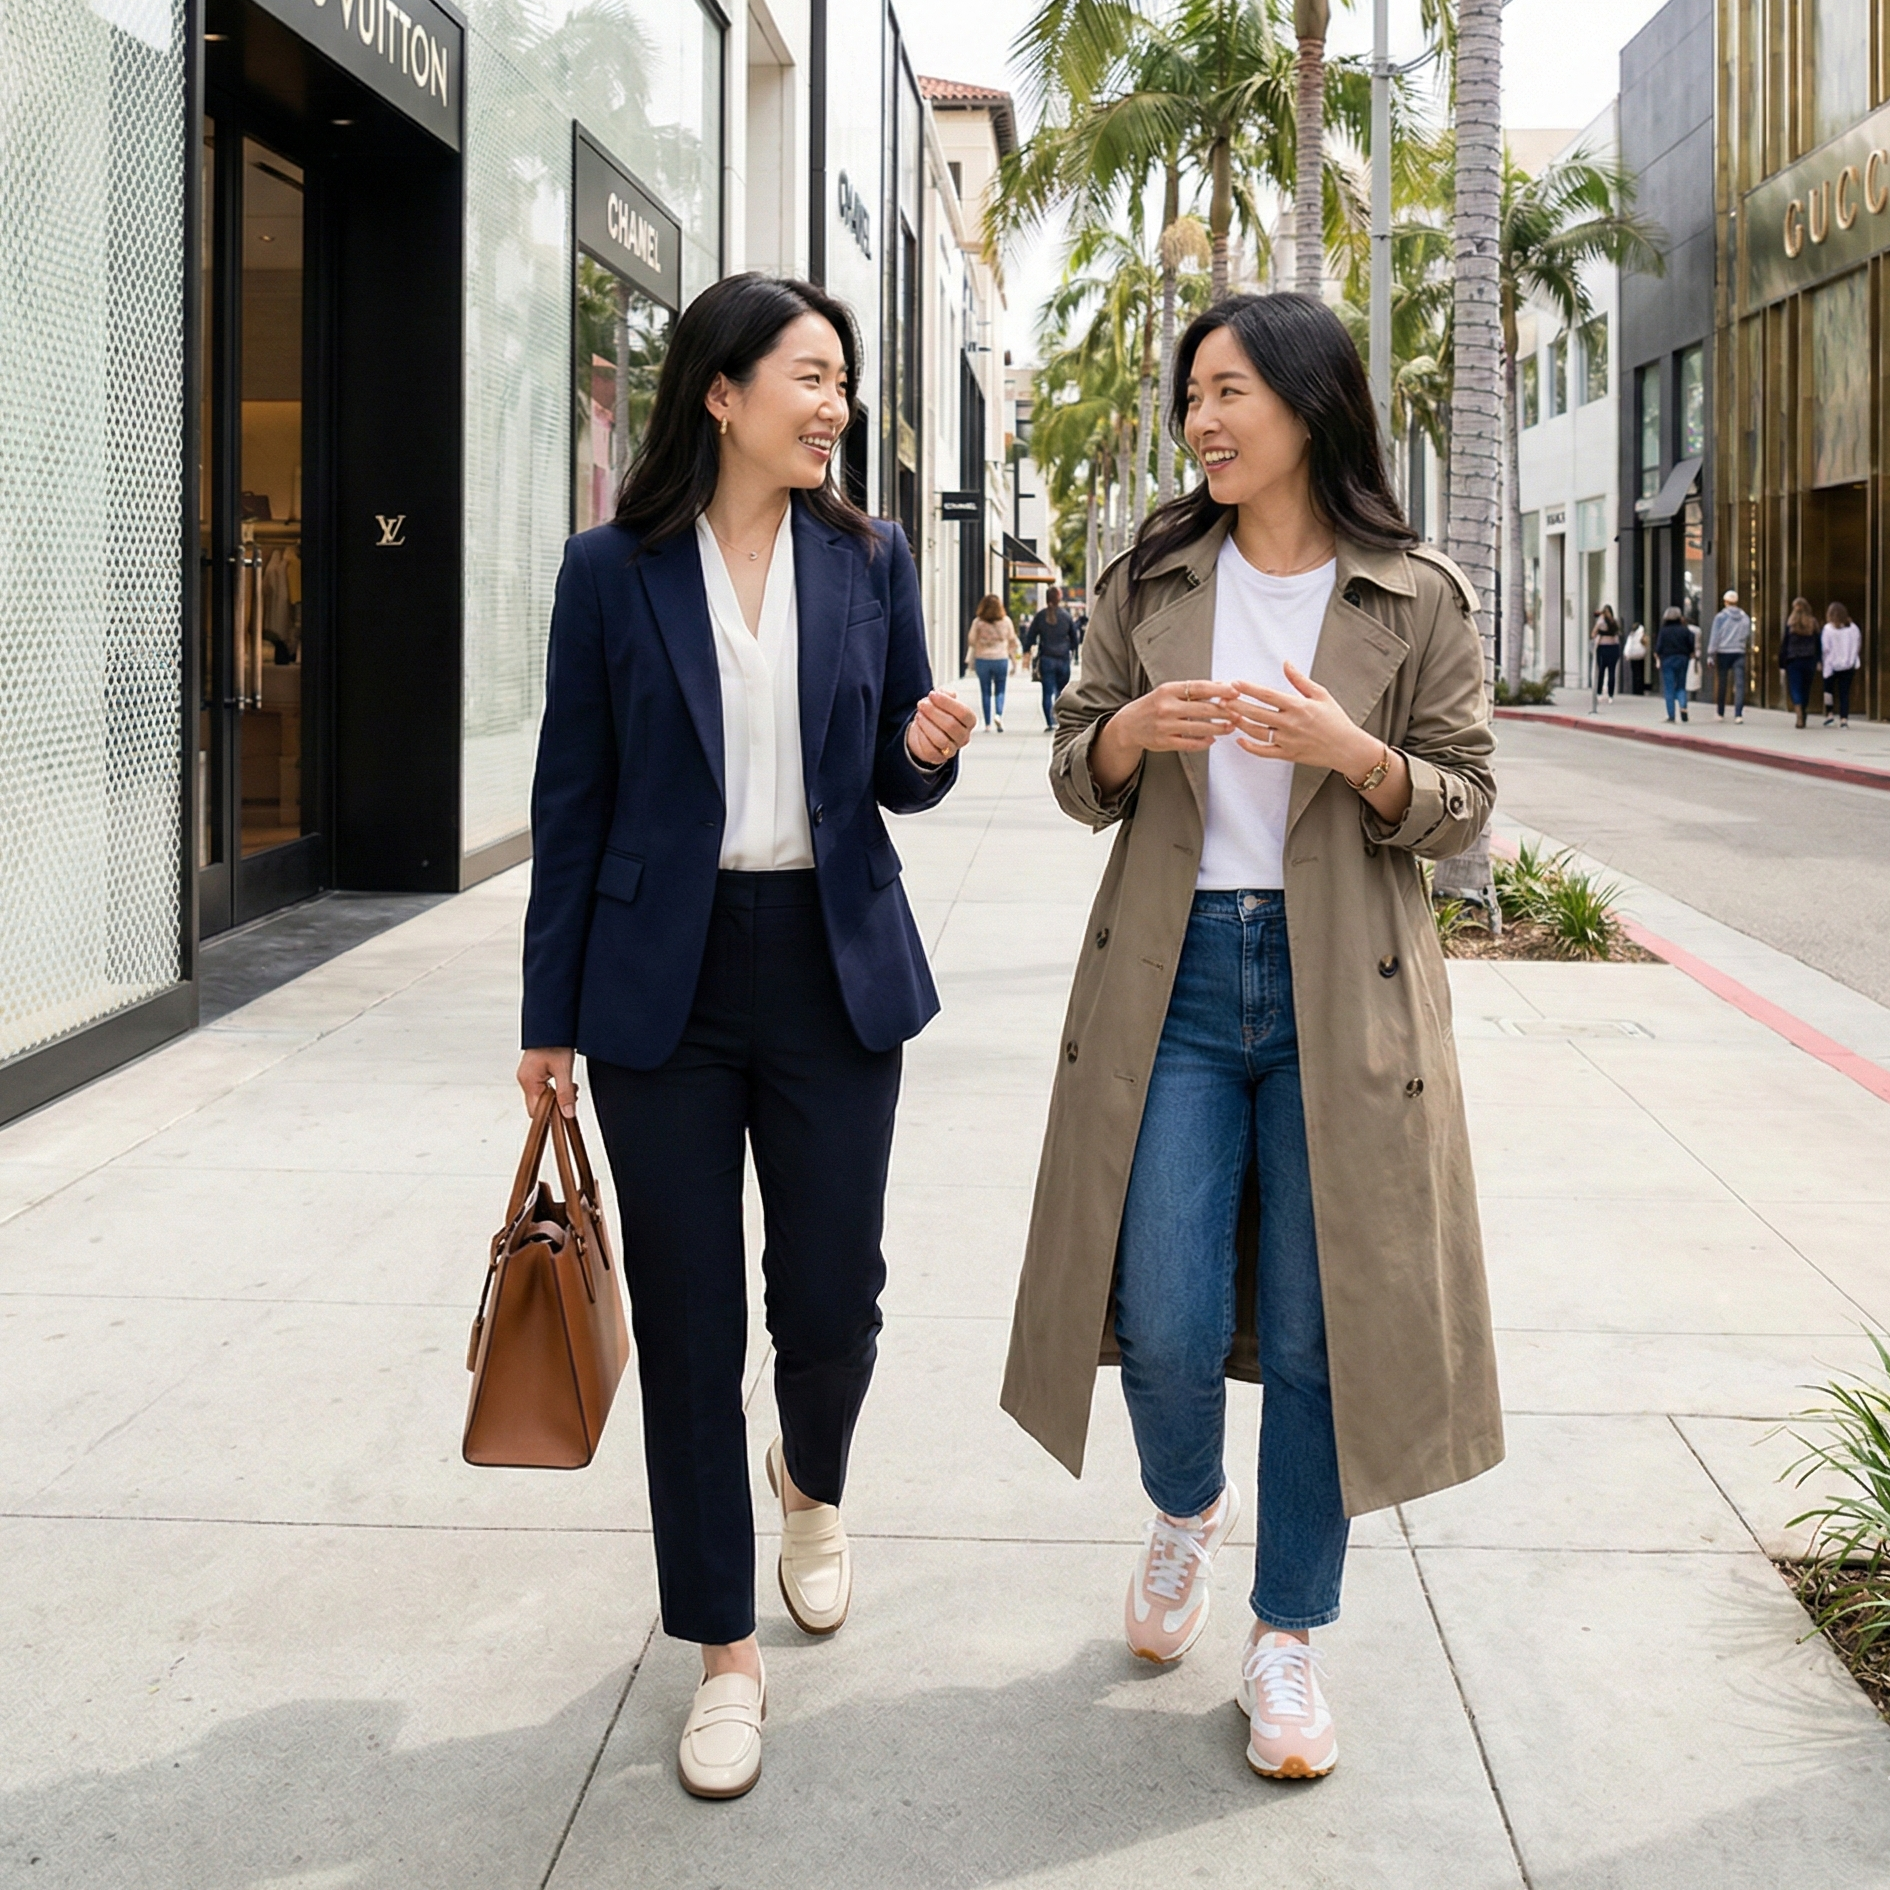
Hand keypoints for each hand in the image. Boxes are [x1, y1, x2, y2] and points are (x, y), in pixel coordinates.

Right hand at [517, 1047, 577, 1117]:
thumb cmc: (556, 1041)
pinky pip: (543, 1088)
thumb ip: (565, 1093)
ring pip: (542, 1097)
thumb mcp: (564, 1069)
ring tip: (570, 1085)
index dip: (551, 1115)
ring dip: (557, 1096)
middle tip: (572, 1094)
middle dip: (556, 1105)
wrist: (554, 1023)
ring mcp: (528, 1075)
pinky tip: (565, 1081)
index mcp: (528, 1080)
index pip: (535, 1111)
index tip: (566, 1112)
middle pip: (538, 1105)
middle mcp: (525, 1079)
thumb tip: (567, 1113)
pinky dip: (554, 1089)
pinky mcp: (534, 1072)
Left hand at [907, 689, 975, 765]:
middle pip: (951, 726)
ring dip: (927, 724)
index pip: (964, 713)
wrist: (926, 731)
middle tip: (921, 704)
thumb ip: (944, 694)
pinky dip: (922, 736)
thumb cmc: (937, 713)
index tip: (932, 694)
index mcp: (969, 722)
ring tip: (919, 715)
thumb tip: (942, 693)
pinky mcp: (939, 758)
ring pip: (941, 740)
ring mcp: (952, 749)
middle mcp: (964, 737)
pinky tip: (918, 726)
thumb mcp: (942, 701)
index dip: (947, 703)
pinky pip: (930, 750)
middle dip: (933, 712)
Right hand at [1111, 679, 1237, 753]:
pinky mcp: (1164, 742)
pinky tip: (1212, 740)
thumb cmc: (1153, 705)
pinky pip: (1189, 744)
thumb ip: (1193, 689)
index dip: (1219, 689)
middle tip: (1238, 713)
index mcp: (1168, 690)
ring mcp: (1165, 726)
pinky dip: (1203, 743)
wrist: (1128, 725)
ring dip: (1218, 728)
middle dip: (1224, 712)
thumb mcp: (1169, 692)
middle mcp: (1166, 707)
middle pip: (1203, 709)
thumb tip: (1222, 684)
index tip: (1235, 691)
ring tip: (1230, 727)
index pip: (1199, 687)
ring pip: (1199, 728)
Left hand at [1225, 662, 1378, 775]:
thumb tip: (1286, 663)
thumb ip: (1299, 680)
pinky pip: (1263, 751)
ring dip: (1239, 723)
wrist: (1347, 748)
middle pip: (1256, 713)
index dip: (1248, 689)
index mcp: (1298, 706)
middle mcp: (1290, 724)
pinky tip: (1239, 739)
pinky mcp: (1287, 755)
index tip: (1234, 683)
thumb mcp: (1321, 694)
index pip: (1267, 695)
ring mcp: (1287, 741)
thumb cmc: (1335, 720)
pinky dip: (1249, 746)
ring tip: (1227, 715)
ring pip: (1256, 732)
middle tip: (1220, 699)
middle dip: (1236, 705)